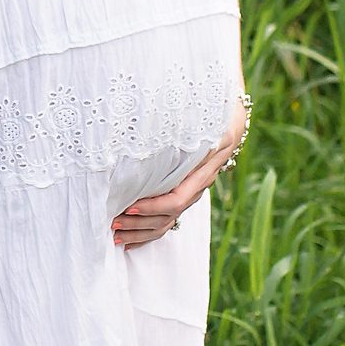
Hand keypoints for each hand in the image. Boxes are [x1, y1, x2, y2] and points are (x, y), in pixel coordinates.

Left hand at [111, 91, 248, 250]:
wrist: (232, 111)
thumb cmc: (212, 106)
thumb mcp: (200, 113)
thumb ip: (178, 124)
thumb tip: (149, 125)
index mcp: (205, 166)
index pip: (177, 198)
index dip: (153, 206)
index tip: (129, 207)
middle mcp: (202, 182)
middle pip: (171, 215)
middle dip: (141, 223)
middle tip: (112, 223)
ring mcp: (196, 188)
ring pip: (170, 221)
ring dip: (142, 231)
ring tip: (115, 235)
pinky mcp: (188, 190)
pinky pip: (171, 219)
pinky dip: (150, 231)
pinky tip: (131, 239)